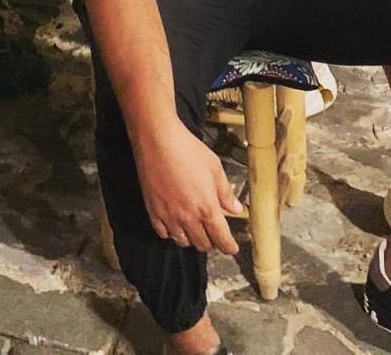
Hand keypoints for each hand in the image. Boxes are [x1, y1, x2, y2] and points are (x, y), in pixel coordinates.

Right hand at [133, 117, 242, 254]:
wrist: (158, 140)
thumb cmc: (188, 150)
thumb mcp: (215, 168)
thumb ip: (226, 192)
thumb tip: (236, 208)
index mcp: (207, 208)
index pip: (221, 238)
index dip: (228, 246)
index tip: (232, 249)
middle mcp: (188, 217)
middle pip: (202, 244)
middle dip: (211, 243)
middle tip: (214, 236)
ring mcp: (169, 216)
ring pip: (183, 242)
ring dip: (192, 240)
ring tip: (195, 231)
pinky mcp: (153, 211)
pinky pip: (163, 233)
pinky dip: (171, 233)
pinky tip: (175, 225)